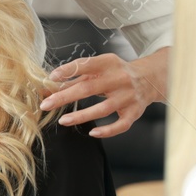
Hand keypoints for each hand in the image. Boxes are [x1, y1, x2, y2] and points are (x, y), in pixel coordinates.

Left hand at [39, 47, 170, 137]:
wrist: (149, 79)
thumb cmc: (116, 73)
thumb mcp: (97, 70)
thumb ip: (73, 79)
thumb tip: (47, 89)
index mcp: (108, 63)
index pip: (85, 64)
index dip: (68, 71)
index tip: (51, 78)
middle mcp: (120, 78)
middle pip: (89, 88)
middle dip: (65, 97)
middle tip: (46, 105)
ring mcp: (128, 96)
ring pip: (103, 109)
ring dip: (81, 115)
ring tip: (62, 120)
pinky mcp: (134, 112)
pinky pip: (121, 125)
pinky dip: (107, 131)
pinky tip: (92, 132)